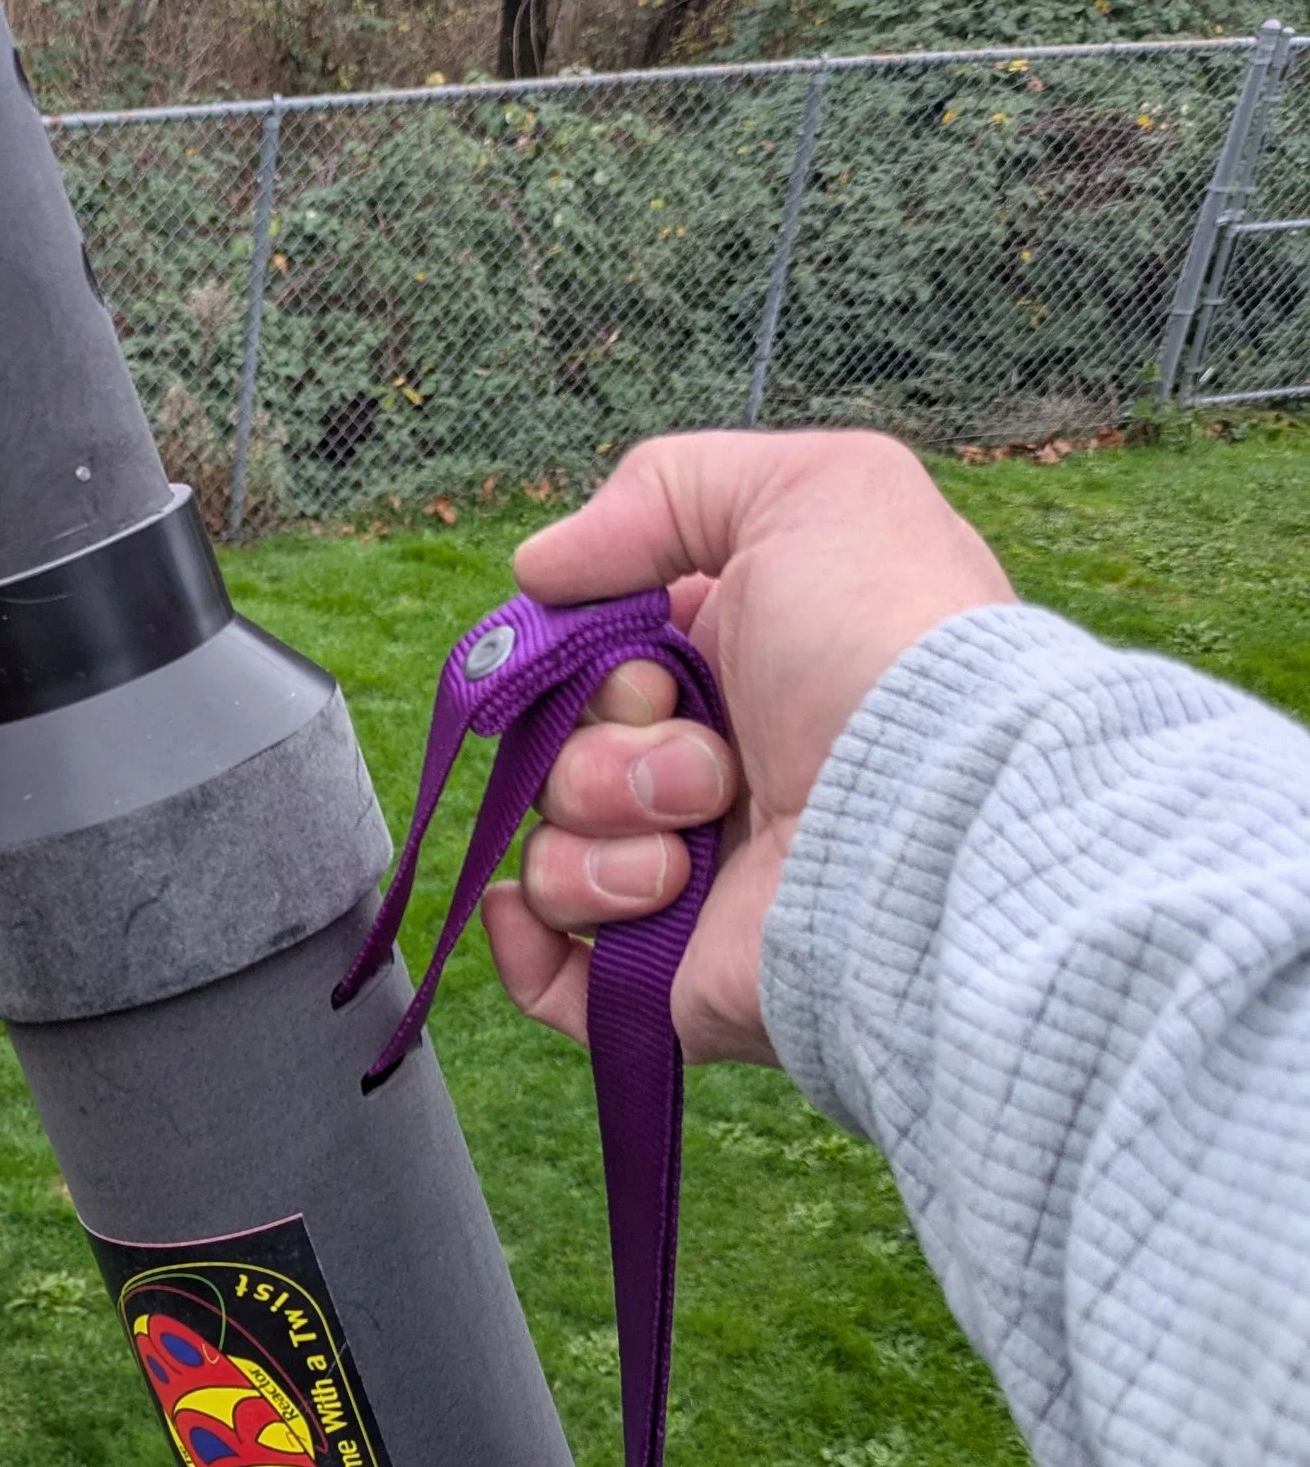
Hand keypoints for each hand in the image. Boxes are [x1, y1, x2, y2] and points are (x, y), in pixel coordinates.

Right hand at [477, 428, 1013, 1060]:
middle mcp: (717, 780)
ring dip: (601, 829)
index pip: (597, 663)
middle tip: (708, 756)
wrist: (935, 817)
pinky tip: (546, 908)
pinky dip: (530, 942)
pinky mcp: (674, 979)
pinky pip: (549, 972)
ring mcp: (694, 886)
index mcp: (740, 676)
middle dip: (608, 747)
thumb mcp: (810, 491)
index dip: (592, 656)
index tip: (649, 660)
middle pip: (563, 756)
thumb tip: (540, 568)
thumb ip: (666, 487)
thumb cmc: (888, 648)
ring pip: (553, 852)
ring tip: (699, 839)